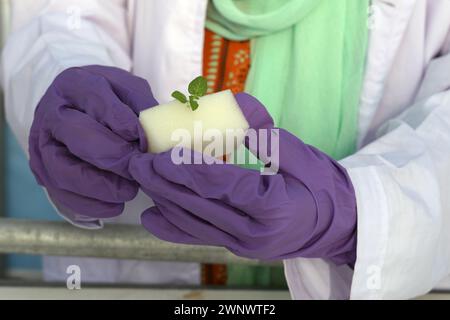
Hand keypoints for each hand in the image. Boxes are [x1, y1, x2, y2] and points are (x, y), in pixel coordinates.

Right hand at [29, 65, 156, 221]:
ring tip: (129, 190)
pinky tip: (115, 205)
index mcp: (75, 85)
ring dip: (102, 186)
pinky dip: (91, 205)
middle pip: (80, 137)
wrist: (74, 107)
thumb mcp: (127, 90)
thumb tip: (158, 137)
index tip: (143, 141)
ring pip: (65, 171)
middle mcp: (53, 113)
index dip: (123, 123)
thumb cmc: (108, 99)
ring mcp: (43, 144)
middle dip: (115, 157)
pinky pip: (62, 194)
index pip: (97, 100)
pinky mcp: (43, 171)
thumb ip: (142, 106)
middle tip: (139, 169)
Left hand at [129, 93, 357, 263]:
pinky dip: (173, 227)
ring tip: (142, 178)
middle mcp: (252, 233)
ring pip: (192, 223)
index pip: (220, 186)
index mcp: (272, 209)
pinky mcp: (236, 247)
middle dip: (164, 183)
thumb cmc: (326, 190)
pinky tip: (151, 216)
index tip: (160, 154)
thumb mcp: (304, 156)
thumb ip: (267, 134)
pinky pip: (198, 237)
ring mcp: (242, 245)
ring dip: (163, 200)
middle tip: (138, 162)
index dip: (187, 169)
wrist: (340, 227)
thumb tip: (234, 104)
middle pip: (198, 206)